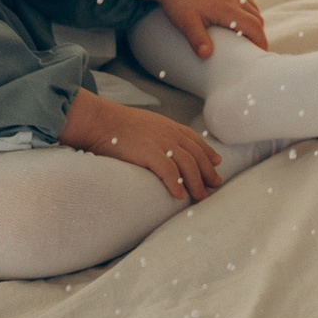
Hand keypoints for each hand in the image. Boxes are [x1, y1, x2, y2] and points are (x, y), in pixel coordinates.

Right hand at [59, 87, 223, 201]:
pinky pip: (169, 172)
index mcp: (169, 126)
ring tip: (201, 197)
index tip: (217, 163)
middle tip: (215, 185)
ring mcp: (161, 143)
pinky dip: (177, 184)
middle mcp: (170, 134)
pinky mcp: (150, 153)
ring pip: (188, 165)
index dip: (208, 152)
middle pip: (196, 154)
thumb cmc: (117, 125)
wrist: (101, 121)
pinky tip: (180, 196)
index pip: (195, 140)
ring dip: (196, 182)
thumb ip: (157, 134)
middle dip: (208, 171)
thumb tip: (160, 146)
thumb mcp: (145, 124)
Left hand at [132, 0, 267, 56]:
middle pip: (257, 18)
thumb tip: (206, 56)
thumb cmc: (178, 2)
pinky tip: (242, 16)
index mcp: (228, 8)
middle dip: (259, 34)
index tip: (261, 53)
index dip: (261, 41)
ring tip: (248, 35)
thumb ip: (198, 40)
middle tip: (254, 49)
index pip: (254, 26)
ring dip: (255, 22)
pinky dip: (250, 9)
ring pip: (254, 7)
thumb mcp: (186, 24)